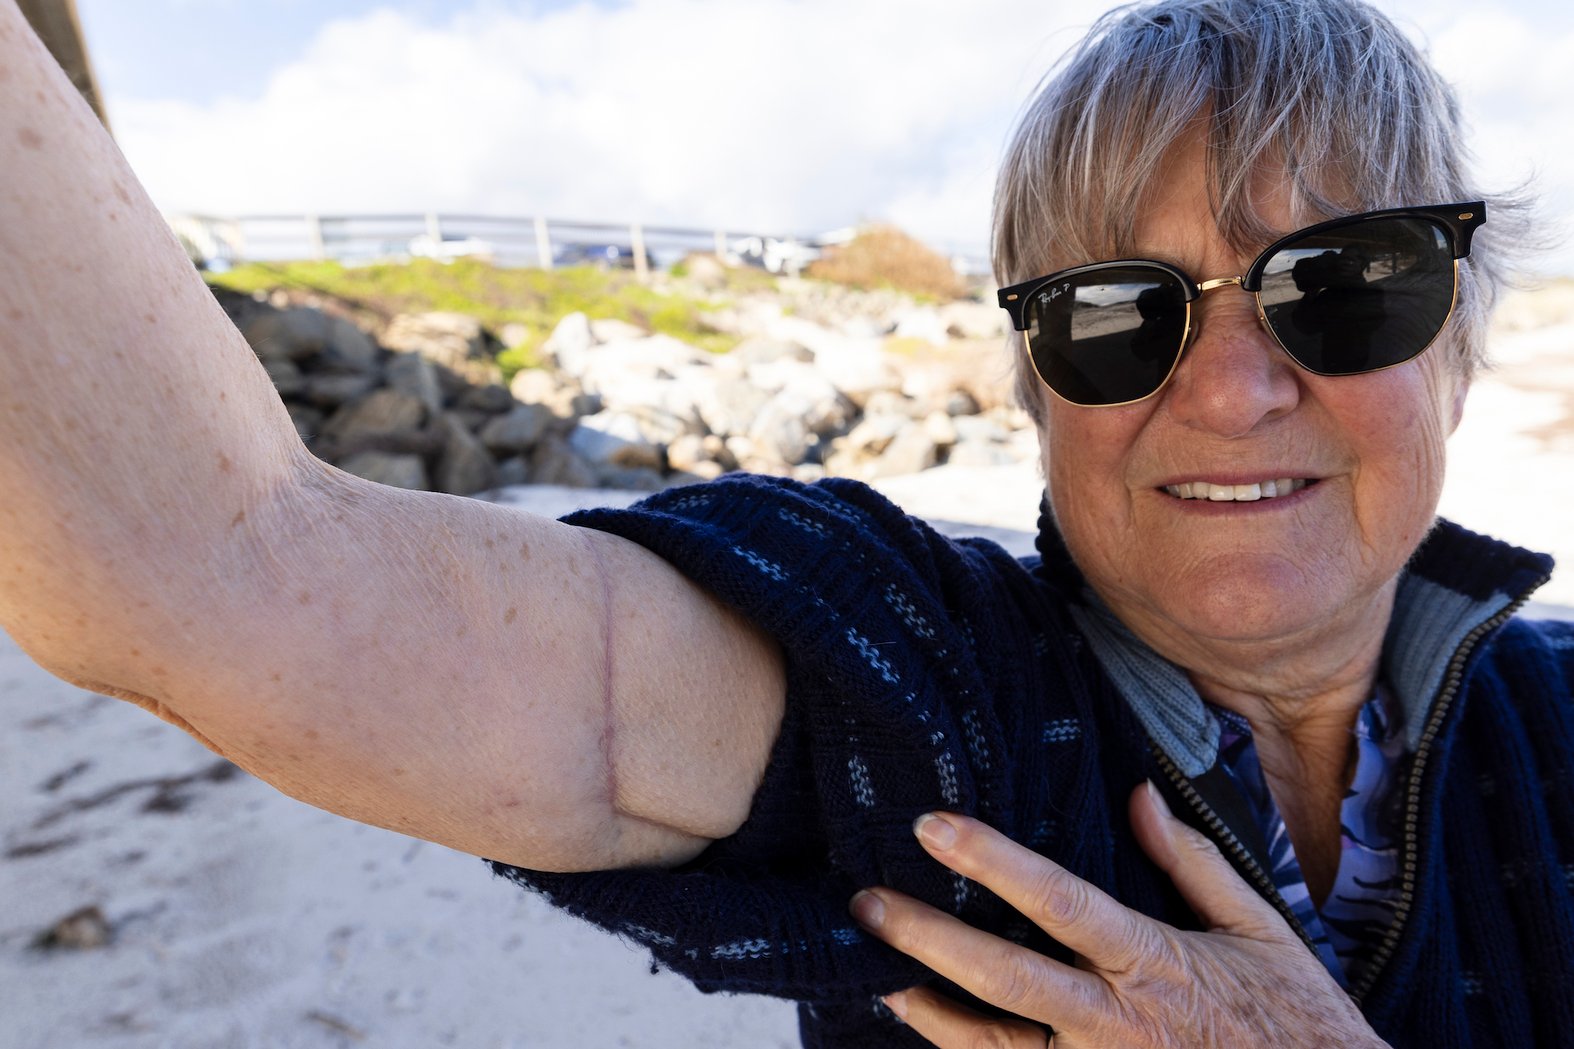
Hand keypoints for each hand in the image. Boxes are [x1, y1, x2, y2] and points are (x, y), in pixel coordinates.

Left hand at [849, 783, 1389, 1047]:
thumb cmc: (1300, 1022)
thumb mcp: (1260, 929)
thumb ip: (1192, 861)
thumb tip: (1139, 791)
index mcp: (1154, 962)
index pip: (1059, 902)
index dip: (993, 862)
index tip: (934, 826)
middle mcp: (1116, 1023)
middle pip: (1005, 979)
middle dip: (928, 941)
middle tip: (866, 903)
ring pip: (994, 1048)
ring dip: (928, 1013)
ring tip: (873, 976)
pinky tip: (930, 1030)